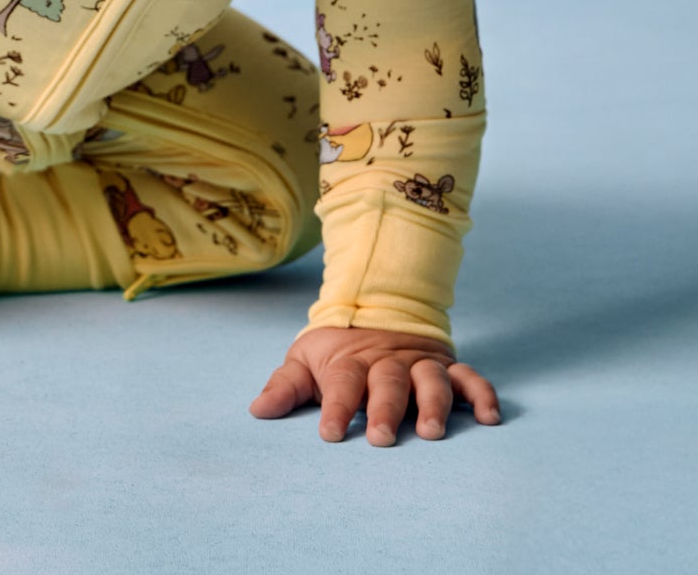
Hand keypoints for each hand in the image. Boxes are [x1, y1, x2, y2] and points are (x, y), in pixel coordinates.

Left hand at [249, 326, 500, 445]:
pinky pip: (470, 378)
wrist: (374, 310)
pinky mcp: (447, 368)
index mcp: (351, 362)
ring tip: (432, 432)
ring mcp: (419, 364)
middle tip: (383, 437)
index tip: (330, 433)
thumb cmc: (337, 351)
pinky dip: (483, 394)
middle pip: (388, 383)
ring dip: (433, 404)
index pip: (343, 384)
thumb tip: (257, 410)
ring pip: (430, 380)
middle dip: (386, 409)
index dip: (337, 408)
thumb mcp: (306, 360)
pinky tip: (491, 418)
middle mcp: (388, 362)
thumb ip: (286, 386)